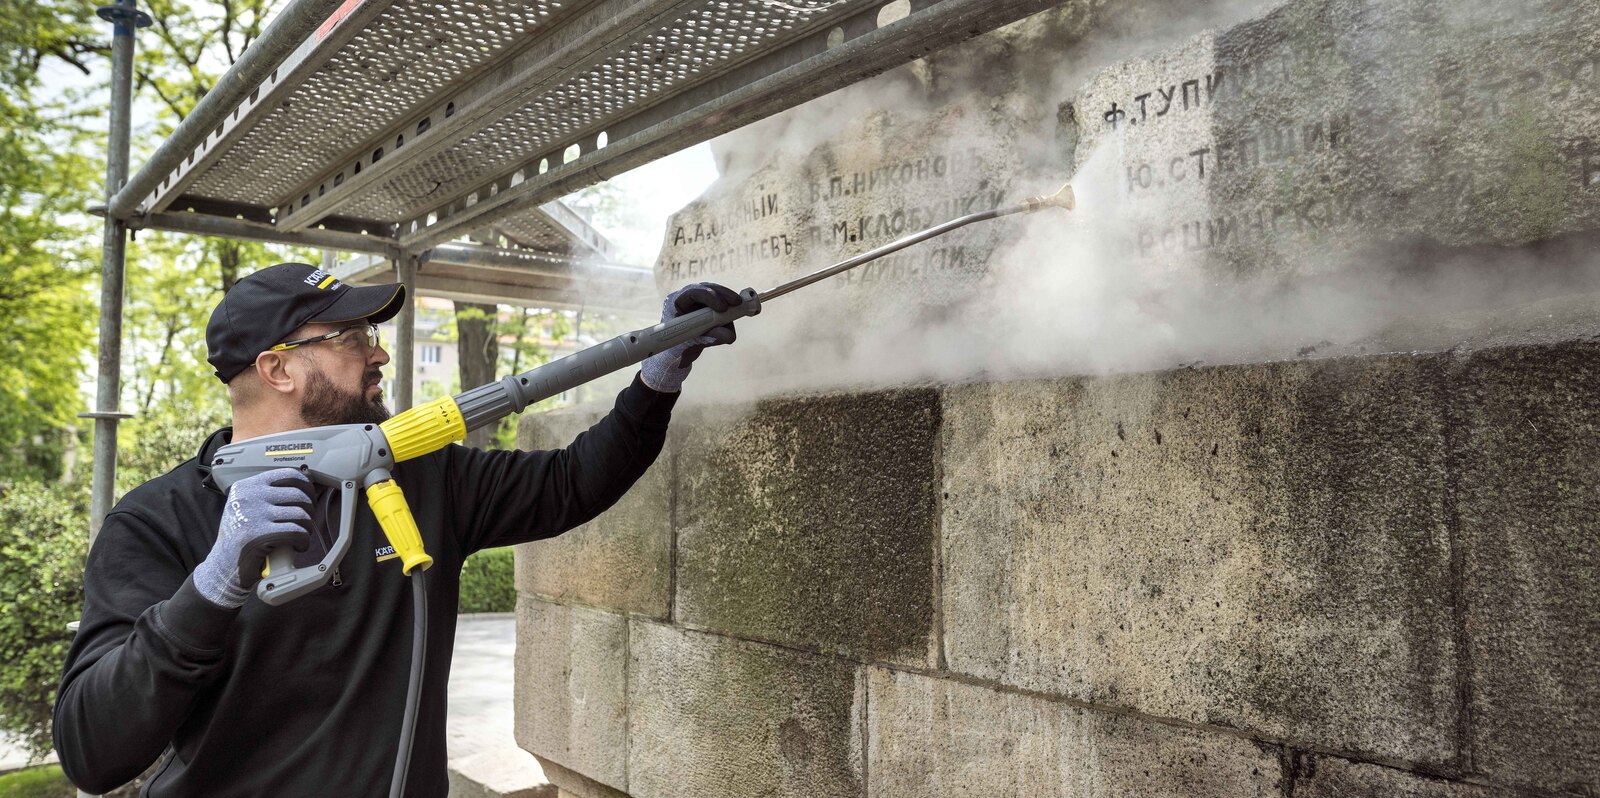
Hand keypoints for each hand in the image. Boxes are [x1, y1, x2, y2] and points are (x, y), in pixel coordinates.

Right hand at [194, 468, 313, 608]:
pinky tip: (299, 545)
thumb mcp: (246, 505)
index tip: (310, 497)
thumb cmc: (239, 536)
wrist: (222, 565)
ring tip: (302, 535)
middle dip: (310, 510)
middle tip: (306, 521)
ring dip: (308, 527)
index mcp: (246, 486)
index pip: (287, 475)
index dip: (306, 486)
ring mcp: (253, 515)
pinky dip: (304, 540)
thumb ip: (267, 493)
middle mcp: (248, 497)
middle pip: (298, 495)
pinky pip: (297, 532)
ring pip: (300, 514)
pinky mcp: (260, 535)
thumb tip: (305, 483)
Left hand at [640, 282, 740, 392]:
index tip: (722, 309)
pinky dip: (731, 310)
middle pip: (707, 289)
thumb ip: (708, 339)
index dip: (709, 297)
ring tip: (740, 309)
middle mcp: (687, 298)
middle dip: (723, 295)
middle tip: (737, 303)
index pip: (693, 293)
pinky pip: (722, 304)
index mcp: (676, 303)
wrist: (677, 352)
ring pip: (716, 294)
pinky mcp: (709, 307)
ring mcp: (699, 301)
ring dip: (729, 300)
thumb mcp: (692, 345)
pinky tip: (737, 313)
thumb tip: (729, 336)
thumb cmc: (678, 348)